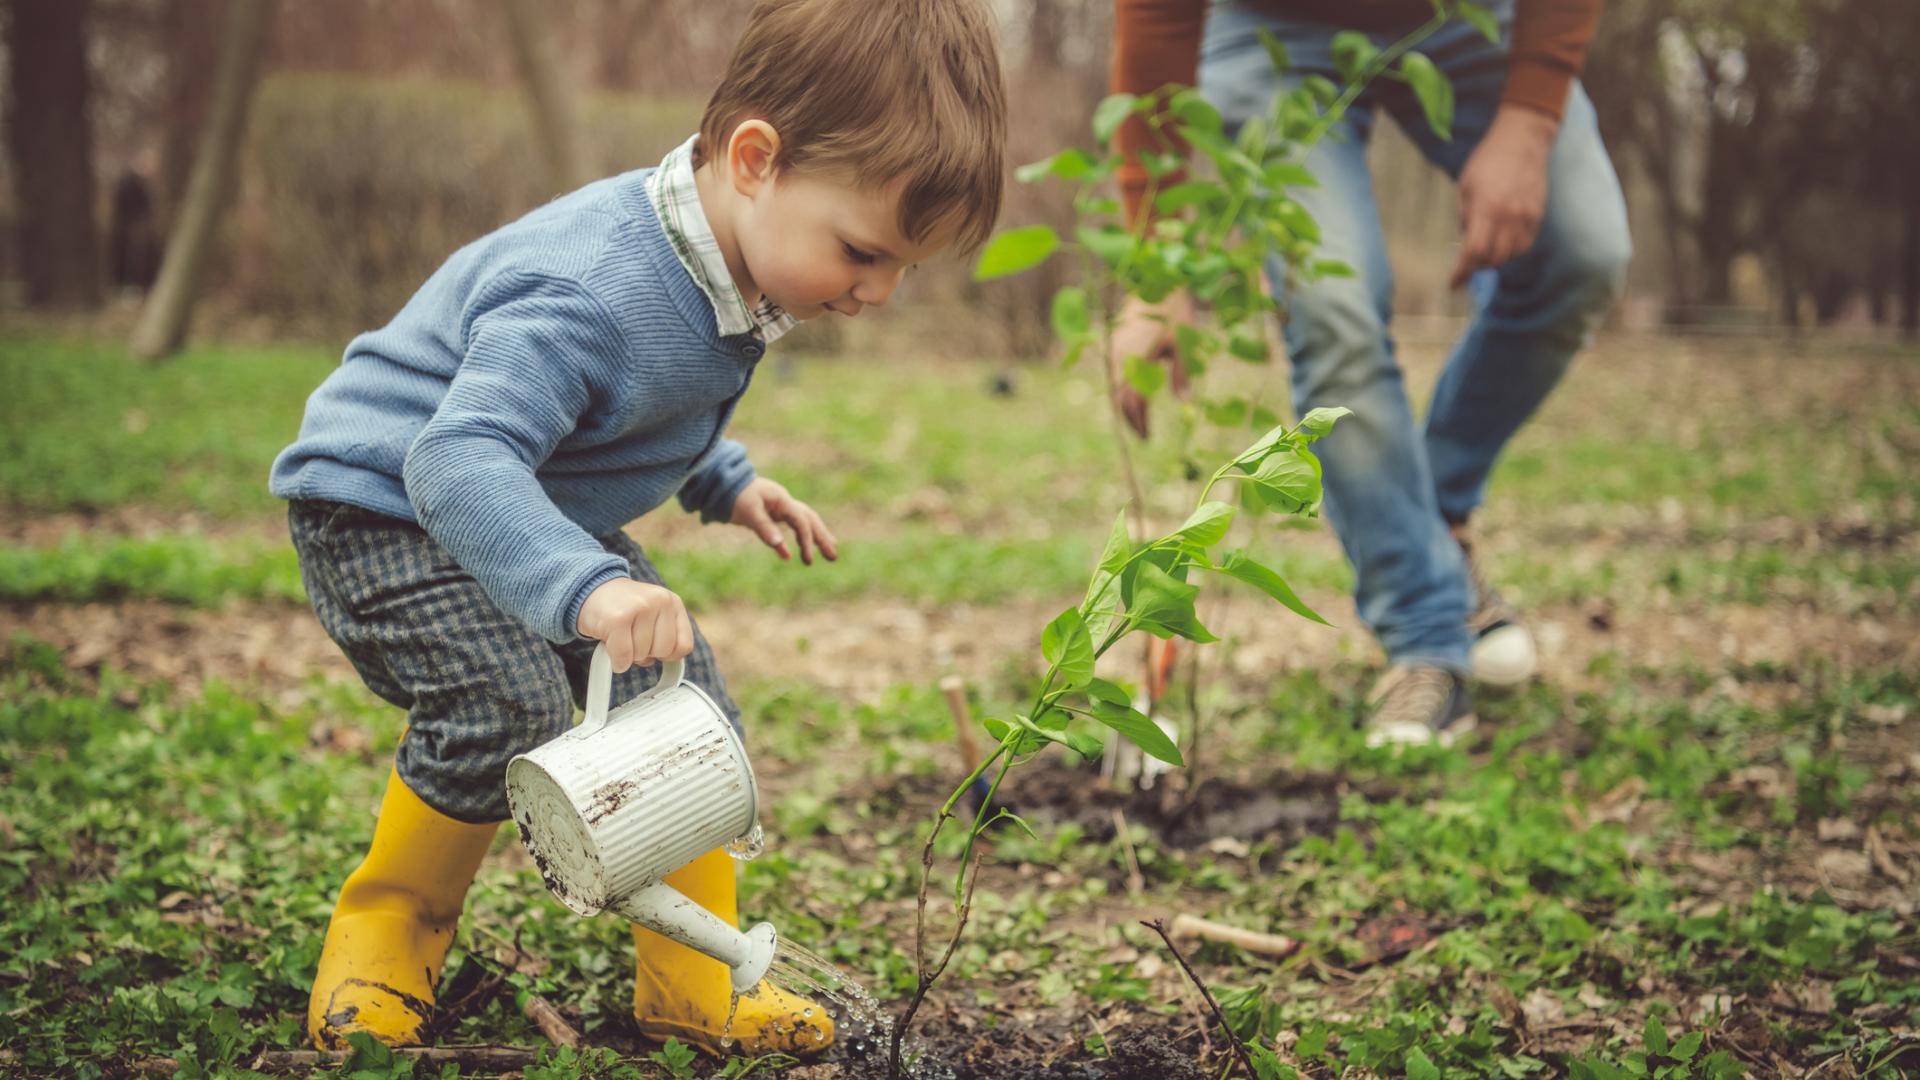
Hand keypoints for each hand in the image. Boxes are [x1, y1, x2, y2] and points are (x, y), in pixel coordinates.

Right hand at [577, 578, 692, 671]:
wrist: (590, 589)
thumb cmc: (623, 609)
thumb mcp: (652, 616)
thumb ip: (665, 636)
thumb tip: (671, 665)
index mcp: (672, 602)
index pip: (684, 646)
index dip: (667, 655)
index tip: (653, 649)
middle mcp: (659, 601)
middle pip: (664, 651)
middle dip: (646, 653)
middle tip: (631, 639)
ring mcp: (639, 607)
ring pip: (642, 655)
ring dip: (629, 654)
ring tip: (620, 635)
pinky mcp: (618, 619)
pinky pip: (624, 657)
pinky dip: (617, 661)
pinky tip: (611, 648)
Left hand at [729, 476, 837, 565]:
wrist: (717, 482)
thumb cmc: (733, 494)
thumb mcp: (748, 511)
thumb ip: (764, 528)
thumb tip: (779, 546)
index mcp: (782, 500)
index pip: (801, 521)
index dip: (807, 540)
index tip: (807, 560)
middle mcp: (783, 503)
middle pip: (809, 520)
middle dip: (822, 538)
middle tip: (833, 557)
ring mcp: (776, 508)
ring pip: (801, 523)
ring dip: (814, 538)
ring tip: (827, 552)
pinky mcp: (767, 514)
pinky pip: (782, 529)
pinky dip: (786, 543)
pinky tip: (788, 556)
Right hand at [1108, 292, 1193, 438]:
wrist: (1154, 280)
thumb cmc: (1174, 312)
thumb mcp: (1183, 344)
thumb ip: (1182, 374)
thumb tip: (1184, 403)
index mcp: (1136, 361)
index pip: (1133, 402)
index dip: (1139, 422)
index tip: (1148, 437)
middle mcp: (1120, 358)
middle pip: (1119, 398)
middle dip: (1130, 419)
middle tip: (1143, 434)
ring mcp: (1113, 351)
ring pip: (1114, 387)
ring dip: (1124, 405)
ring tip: (1138, 419)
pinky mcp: (1114, 344)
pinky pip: (1114, 375)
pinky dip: (1121, 390)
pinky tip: (1133, 395)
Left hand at [1450, 105, 1556, 288]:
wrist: (1523, 140)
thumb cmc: (1488, 160)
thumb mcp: (1465, 187)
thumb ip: (1465, 215)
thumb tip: (1465, 240)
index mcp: (1486, 209)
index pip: (1474, 252)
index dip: (1462, 272)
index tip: (1453, 283)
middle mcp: (1509, 217)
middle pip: (1493, 259)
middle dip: (1477, 265)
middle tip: (1467, 262)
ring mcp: (1527, 216)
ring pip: (1511, 255)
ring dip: (1495, 258)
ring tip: (1485, 249)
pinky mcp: (1538, 214)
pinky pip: (1525, 244)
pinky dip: (1512, 249)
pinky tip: (1502, 241)